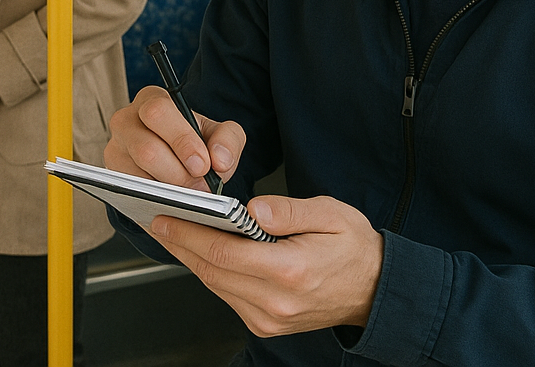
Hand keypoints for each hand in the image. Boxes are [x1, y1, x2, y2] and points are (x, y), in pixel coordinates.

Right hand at [105, 85, 244, 190]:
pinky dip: (156, 201)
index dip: (181, 140)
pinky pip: (132, 194)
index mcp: (152, 99)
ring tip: (189, 195)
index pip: (158, 111)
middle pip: (146, 149)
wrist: (178, 165)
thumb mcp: (218, 135)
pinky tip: (173, 201)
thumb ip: (228, 140)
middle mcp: (126, 120)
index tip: (202, 165)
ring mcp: (115, 149)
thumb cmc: (196, 144)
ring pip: (137, 176)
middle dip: (177, 173)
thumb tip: (220, 160)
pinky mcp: (112, 176)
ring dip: (168, 191)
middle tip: (199, 186)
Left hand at [149, 194, 383, 337]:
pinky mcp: (266, 324)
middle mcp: (275, 302)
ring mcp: (269, 319)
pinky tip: (202, 251)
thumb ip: (289, 210)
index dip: (189, 234)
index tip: (166, 217)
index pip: (224, 252)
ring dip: (192, 258)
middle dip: (181, 244)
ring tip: (174, 231)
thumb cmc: (353, 246)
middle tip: (159, 220)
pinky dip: (212, 272)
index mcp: (290, 271)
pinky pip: (229, 296)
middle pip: (213, 271)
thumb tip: (253, 209)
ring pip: (217, 285)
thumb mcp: (330, 213)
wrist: (375, 288)